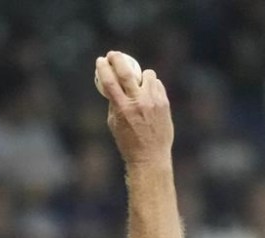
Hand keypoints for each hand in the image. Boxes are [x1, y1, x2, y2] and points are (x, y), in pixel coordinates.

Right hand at [95, 51, 173, 166]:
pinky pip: (156, 84)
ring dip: (140, 75)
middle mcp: (137, 102)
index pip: (109, 82)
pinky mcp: (164, 102)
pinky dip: (150, 86)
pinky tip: (148, 94)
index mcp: (122, 109)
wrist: (150, 155)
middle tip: (113, 54)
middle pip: (126, 72)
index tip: (100, 61)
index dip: (103, 68)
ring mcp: (153, 101)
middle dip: (118, 59)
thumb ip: (114, 104)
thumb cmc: (128, 142)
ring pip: (147, 75)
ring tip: (137, 83)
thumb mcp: (114, 124)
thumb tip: (113, 87)